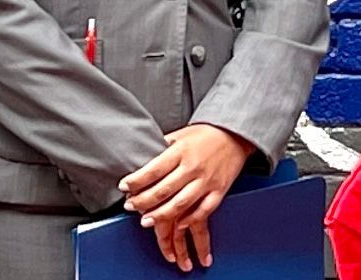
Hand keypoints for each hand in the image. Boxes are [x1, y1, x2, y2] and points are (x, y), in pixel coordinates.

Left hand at [121, 123, 253, 271]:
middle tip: (130, 206)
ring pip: (180, 204)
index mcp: (181, 151)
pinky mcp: (219, 190)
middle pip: (163, 190)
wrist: (236, 134)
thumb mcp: (180, 135)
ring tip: (146, 220)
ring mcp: (207, 180)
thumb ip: (161, 148)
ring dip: (160, 215)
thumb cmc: (205, 135)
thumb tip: (138, 160)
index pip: (153, 169)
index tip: (124, 187)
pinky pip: (203, 210)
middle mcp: (194, 166)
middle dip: (142, 201)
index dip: (136, 181)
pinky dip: (190, 220)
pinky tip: (178, 225)